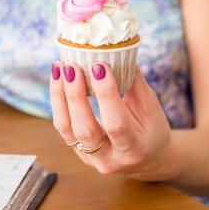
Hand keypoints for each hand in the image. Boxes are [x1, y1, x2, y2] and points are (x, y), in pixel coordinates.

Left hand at [50, 62, 171, 179]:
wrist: (147, 156)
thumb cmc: (151, 129)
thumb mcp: (150, 107)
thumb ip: (134, 82)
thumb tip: (117, 50)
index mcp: (133, 149)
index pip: (116, 124)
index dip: (106, 95)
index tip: (99, 66)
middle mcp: (109, 159)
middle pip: (85, 129)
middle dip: (75, 95)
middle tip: (72, 66)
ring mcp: (89, 157)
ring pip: (66, 128)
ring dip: (60, 95)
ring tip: (60, 67)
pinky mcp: (76, 150)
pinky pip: (62, 124)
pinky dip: (58, 99)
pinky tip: (58, 77)